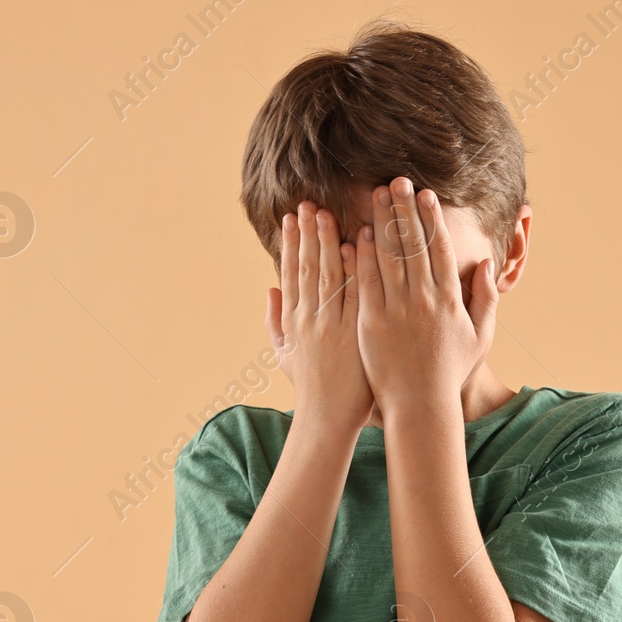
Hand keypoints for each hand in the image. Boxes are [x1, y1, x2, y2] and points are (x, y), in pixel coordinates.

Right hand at [265, 201, 373, 435]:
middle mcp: (309, 318)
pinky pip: (354, 293)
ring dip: (326, 242)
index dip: (290, 243)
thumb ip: (274, 321)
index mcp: (293, 320)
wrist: (328, 417)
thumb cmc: (310, 387)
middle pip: (307, 267)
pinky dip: (352, 269)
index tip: (291, 217)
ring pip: (328, 274)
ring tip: (326, 213)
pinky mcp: (354, 332)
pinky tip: (353, 244)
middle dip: (307, 233)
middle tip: (309, 203)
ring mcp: (331, 324)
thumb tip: (268, 290)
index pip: (290, 273)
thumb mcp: (282, 355)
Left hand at [353, 177, 497, 415]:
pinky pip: (366, 282)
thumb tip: (485, 264)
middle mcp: (424, 300)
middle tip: (396, 180)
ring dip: (382, 222)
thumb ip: (485, 298)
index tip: (424, 194)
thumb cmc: (449, 372)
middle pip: (412, 244)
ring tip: (376, 195)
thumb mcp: (480, 336)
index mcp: (449, 299)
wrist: (419, 405)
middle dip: (404, 209)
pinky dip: (363, 256)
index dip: (431, 218)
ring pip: (389, 257)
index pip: (438, 249)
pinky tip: (360, 233)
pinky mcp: (371, 322)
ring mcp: (397, 310)